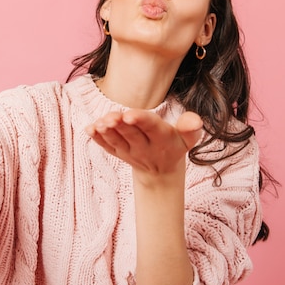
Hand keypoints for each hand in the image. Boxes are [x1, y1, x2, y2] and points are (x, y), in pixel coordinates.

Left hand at [85, 110, 202, 182]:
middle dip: (120, 126)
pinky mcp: (118, 154)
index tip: (129, 114)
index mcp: (162, 139)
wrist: (162, 171)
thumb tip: (195, 120)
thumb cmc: (175, 144)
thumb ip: (191, 127)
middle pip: (131, 135)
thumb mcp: (188, 139)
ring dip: (107, 133)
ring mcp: (129, 152)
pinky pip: (106, 147)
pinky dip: (97, 139)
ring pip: (117, 142)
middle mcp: (144, 147)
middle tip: (111, 117)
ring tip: (99, 123)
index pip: (151, 128)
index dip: (140, 120)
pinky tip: (89, 129)